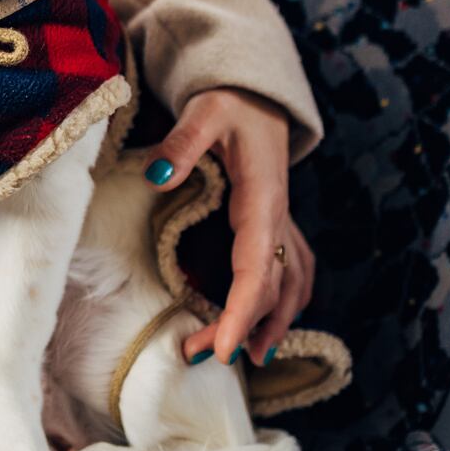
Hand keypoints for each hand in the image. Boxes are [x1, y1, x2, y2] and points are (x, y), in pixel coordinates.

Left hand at [143, 88, 314, 367]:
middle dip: (242, 327)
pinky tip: (273, 323)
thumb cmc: (229, 101)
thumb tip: (157, 176)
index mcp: (263, 198)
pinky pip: (292, 269)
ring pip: (289, 284)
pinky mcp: (276, 220)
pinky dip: (286, 301)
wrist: (256, 91)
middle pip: (270, 287)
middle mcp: (278, 216)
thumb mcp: (205, 112)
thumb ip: (183, 142)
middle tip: (203, 357)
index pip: (257, 268)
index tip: (226, 350)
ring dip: (272, 322)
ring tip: (247, 359)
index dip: (242, 313)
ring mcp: (282, 220)